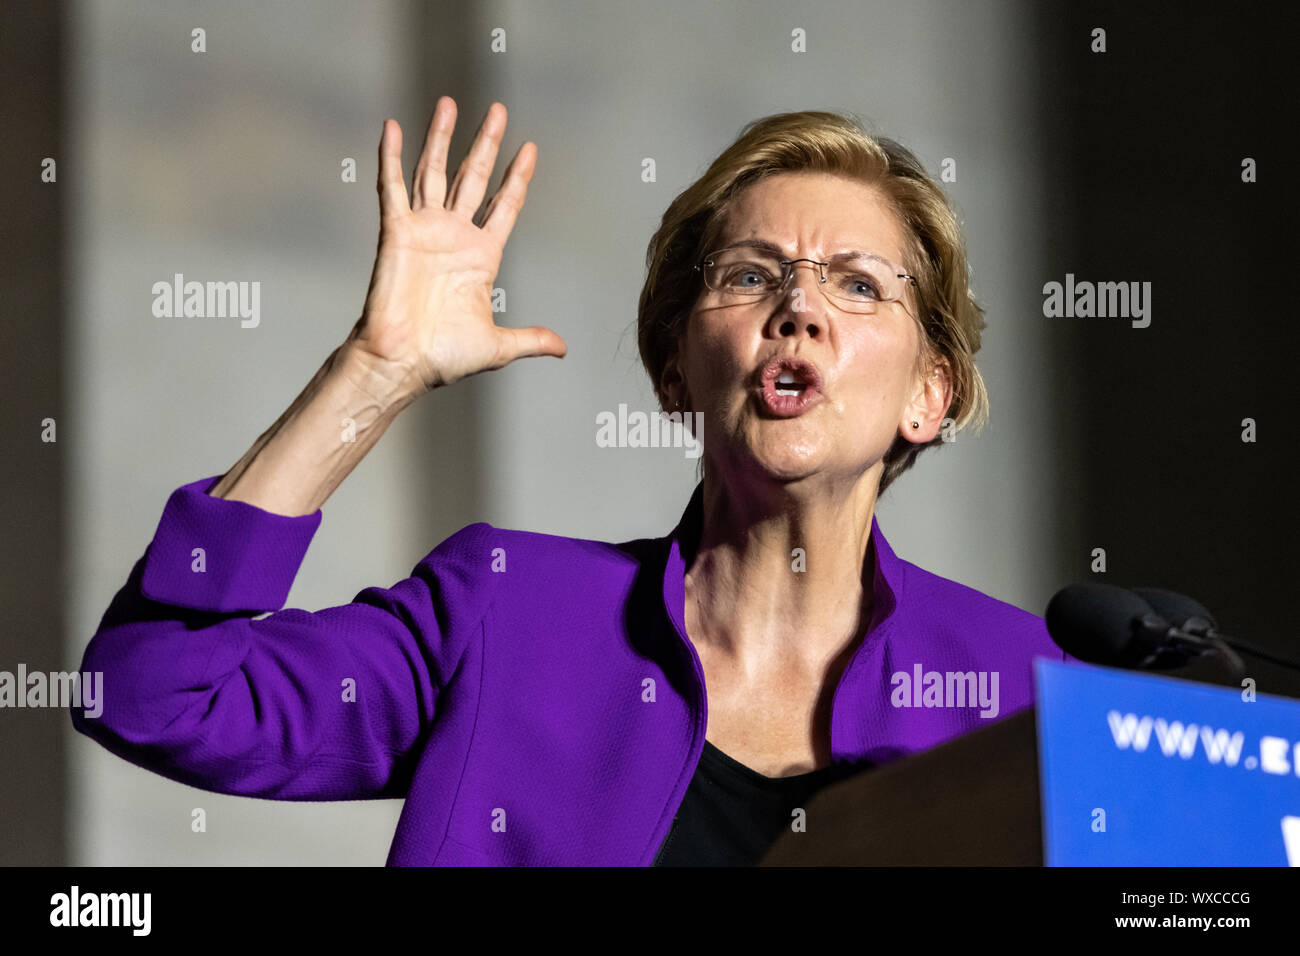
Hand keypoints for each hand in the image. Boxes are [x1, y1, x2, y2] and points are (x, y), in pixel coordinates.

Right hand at [345, 97, 565, 396]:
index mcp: (480, 257)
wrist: (402, 363)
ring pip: (434, 172)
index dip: (517, 177)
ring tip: (450, 103)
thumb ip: (531, 339)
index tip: (530, 149)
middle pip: (472, 177)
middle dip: (485, 144)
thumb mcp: (499, 347)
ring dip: (441, 137)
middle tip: (498, 111)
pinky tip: (392, 128)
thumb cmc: (444, 357)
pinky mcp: (395, 232)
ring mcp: (424, 231)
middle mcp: (453, 237)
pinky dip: (390, 157)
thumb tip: (562, 348)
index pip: (504, 205)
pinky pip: (392, 188)